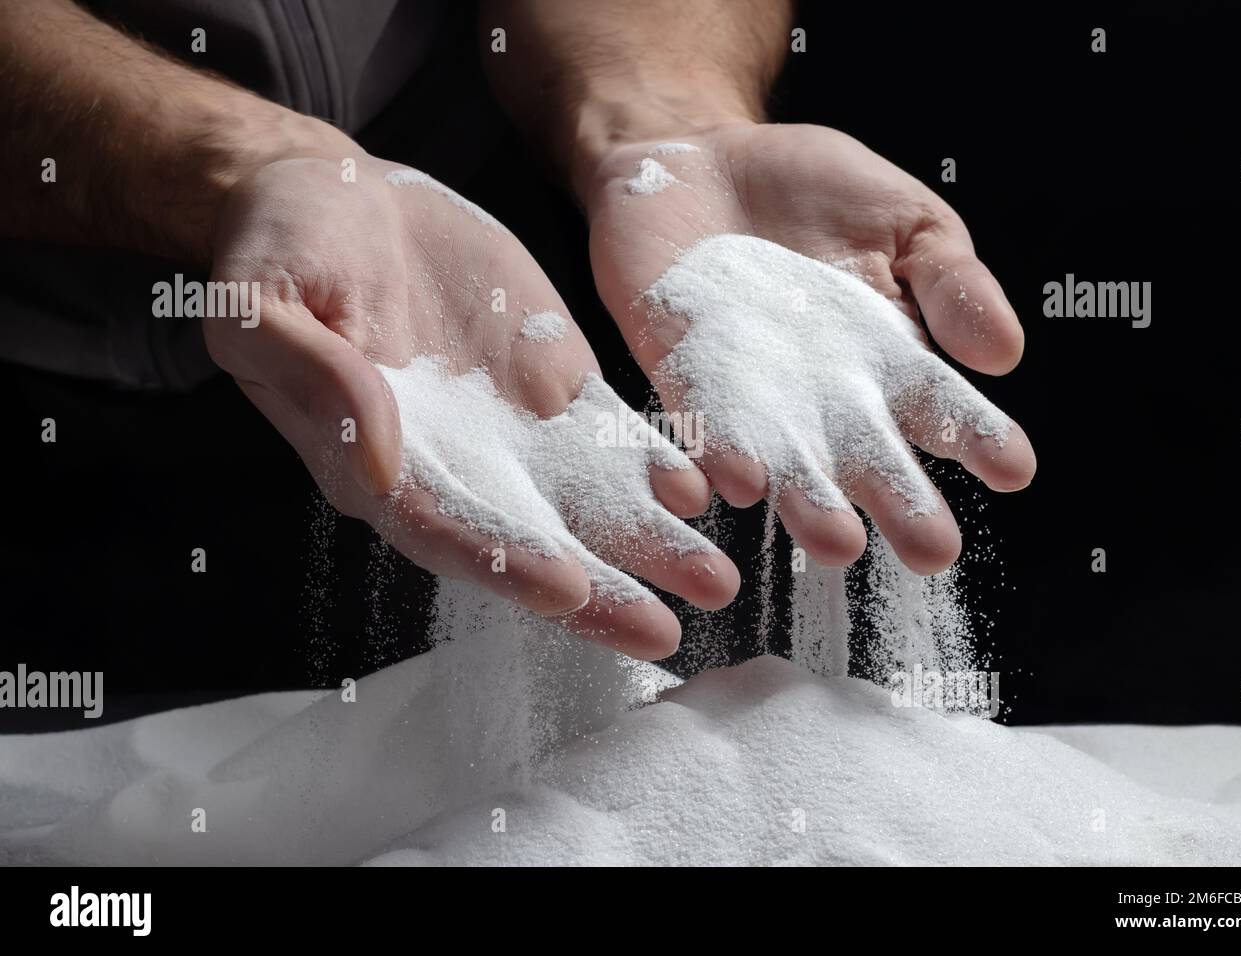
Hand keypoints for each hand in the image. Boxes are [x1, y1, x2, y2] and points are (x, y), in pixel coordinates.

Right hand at [203, 154, 738, 658]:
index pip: (443, 531)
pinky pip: (610, 435)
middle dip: (599, 590)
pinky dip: (654, 463)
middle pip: (530, 542)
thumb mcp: (263, 302)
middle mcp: (452, 464)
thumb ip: (319, 377)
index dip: (503, 564)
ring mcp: (509, 427)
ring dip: (647, 543)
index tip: (567, 588)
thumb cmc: (279, 248)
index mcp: (375, 462)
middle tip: (666, 629)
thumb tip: (383, 457)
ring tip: (713, 578)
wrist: (336, 194)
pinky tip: (701, 490)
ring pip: (585, 500)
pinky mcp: (550, 382)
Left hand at [581, 122, 1036, 573]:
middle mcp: (823, 394)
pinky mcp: (680, 374)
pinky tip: (741, 481)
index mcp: (889, 359)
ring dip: (809, 502)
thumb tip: (1003, 353)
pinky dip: (718, 450)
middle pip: (868, 459)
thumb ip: (950, 282)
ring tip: (837, 541)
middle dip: (899, 503)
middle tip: (931, 551)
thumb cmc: (812, 189)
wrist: (699, 151)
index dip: (979, 439)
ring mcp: (751, 391)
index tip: (1012, 470)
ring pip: (785, 460)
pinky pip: (699, 420)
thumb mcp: (904, 219)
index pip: (943, 409)